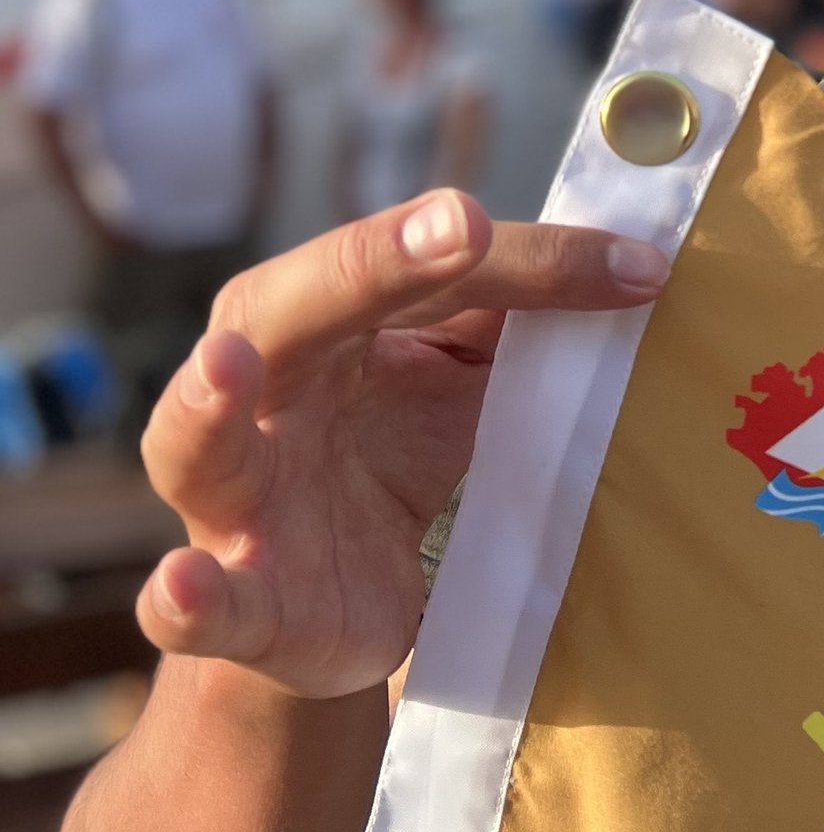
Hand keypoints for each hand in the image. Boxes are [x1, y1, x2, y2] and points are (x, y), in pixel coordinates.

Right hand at [136, 190, 668, 698]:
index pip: (421, 266)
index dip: (525, 260)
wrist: (338, 608)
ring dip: (208, 403)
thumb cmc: (394, 457)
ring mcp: (236, 500)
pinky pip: (195, 602)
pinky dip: (184, 596)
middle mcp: (263, 392)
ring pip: (194, 442)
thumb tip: (631, 264)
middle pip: (294, 308)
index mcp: (324, 320)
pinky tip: (182, 585)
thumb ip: (513, 321)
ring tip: (229, 365)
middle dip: (371, 262)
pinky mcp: (241, 607)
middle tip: (459, 223)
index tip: (633, 265)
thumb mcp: (457, 382)